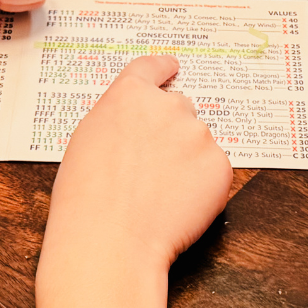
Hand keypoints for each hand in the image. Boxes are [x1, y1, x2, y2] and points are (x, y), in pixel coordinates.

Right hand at [45, 55, 232, 273]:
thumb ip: (119, 121)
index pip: (152, 67)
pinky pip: (213, 172)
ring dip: (185, 161)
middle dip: (170, 131)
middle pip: (179, 109)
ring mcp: (198, 135)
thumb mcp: (87, 141)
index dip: (163, 69)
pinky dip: (200, 187)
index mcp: (130, 94)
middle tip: (151, 167)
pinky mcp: (221, 166)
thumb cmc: (86, 198)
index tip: (172, 68)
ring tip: (157, 195)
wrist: (111, 239)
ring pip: (197, 144)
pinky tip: (174, 206)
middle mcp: (169, 106)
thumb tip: (136, 126)